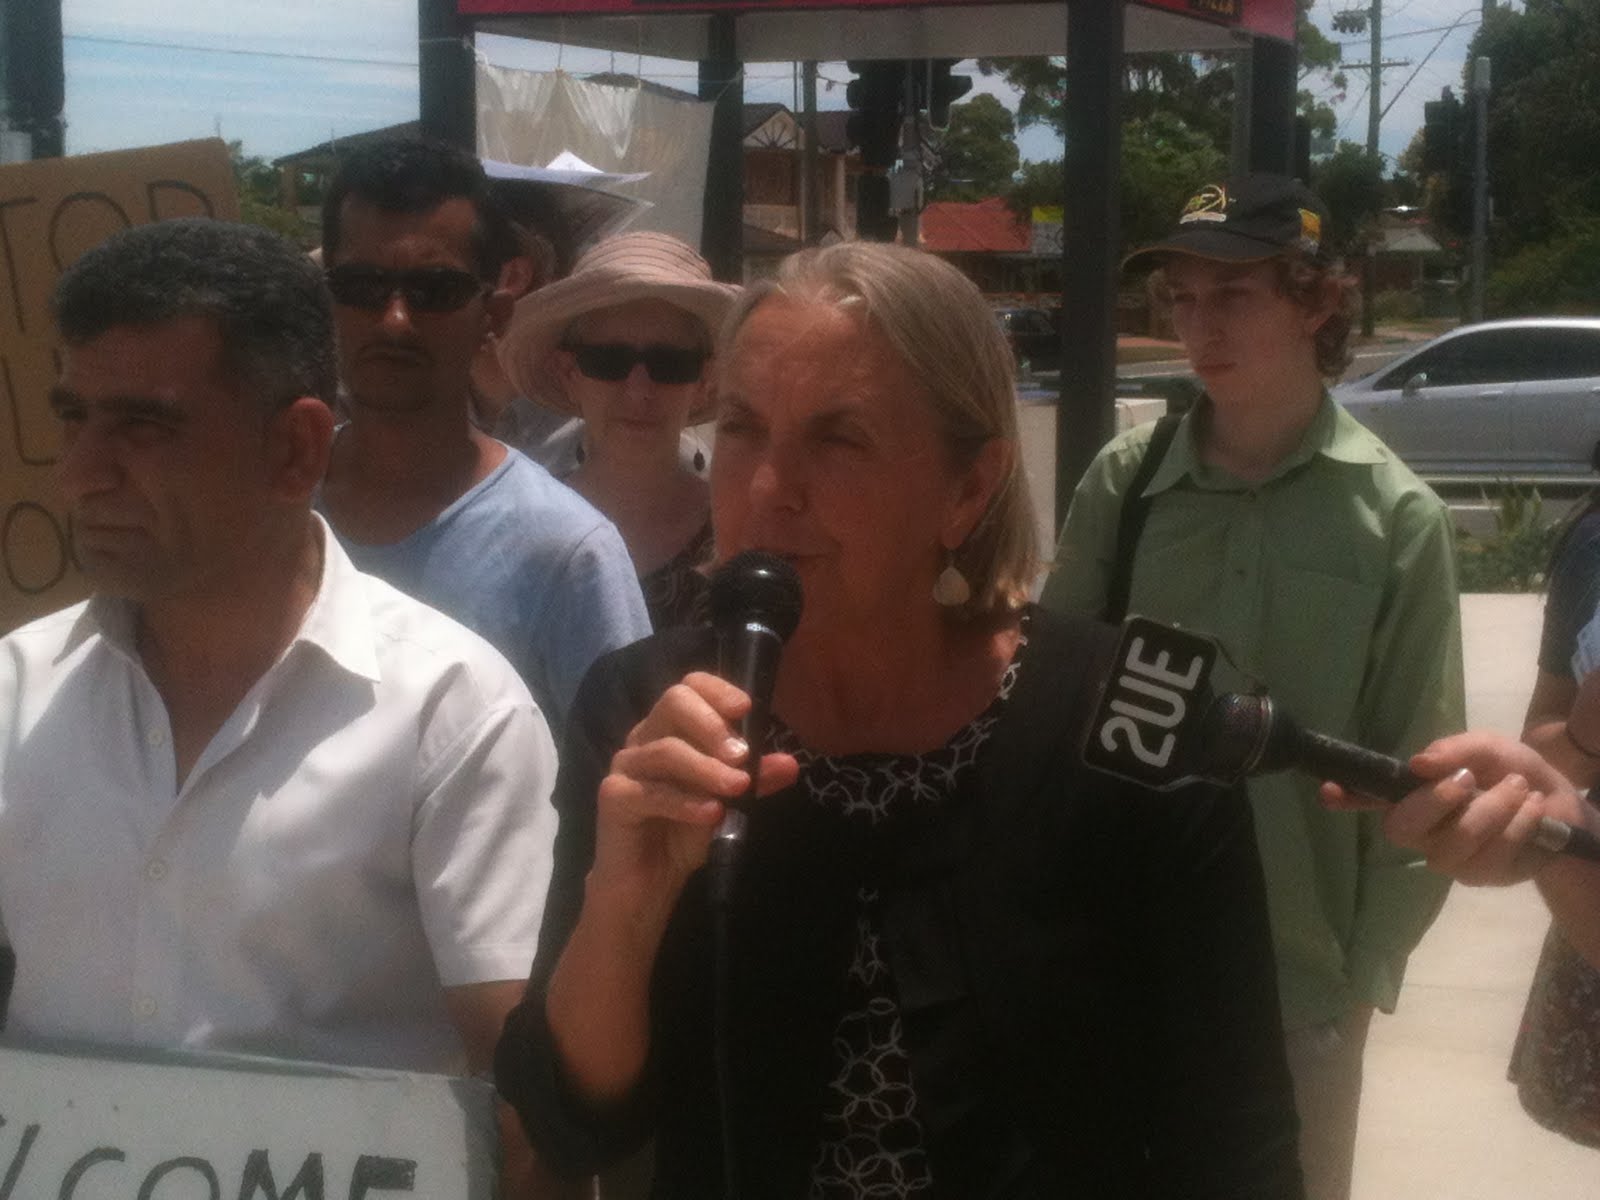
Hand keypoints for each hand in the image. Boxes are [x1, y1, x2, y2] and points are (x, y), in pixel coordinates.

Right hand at [590, 671, 798, 918]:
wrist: (650, 883)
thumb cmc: (685, 833)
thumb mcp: (728, 803)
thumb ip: (755, 780)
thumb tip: (789, 763)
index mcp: (671, 729)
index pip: (690, 687)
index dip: (717, 690)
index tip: (746, 707)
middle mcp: (645, 738)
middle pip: (674, 702)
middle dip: (712, 724)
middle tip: (742, 755)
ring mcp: (626, 766)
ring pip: (666, 750)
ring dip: (707, 768)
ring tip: (738, 788)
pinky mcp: (615, 797)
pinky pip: (651, 792)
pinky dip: (686, 802)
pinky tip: (712, 813)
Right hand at [1319, 731, 1589, 885]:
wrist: (1559, 805)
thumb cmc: (1510, 772)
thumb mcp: (1487, 747)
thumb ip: (1455, 750)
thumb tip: (1419, 763)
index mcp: (1412, 794)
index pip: (1368, 796)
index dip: (1346, 796)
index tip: (1327, 790)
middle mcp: (1419, 830)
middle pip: (1402, 827)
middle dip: (1436, 801)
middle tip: (1470, 778)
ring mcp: (1446, 857)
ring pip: (1455, 841)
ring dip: (1494, 809)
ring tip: (1520, 788)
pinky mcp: (1478, 875)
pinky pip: (1491, 855)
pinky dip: (1519, 826)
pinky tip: (1532, 811)